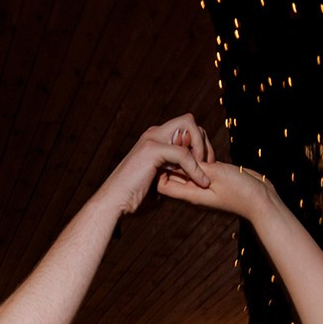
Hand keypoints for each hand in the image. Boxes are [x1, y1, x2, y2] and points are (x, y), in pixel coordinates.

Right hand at [100, 116, 214, 217]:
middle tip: (208, 165)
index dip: (200, 144)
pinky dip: (195, 168)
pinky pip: (183, 153)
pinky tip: (200, 181)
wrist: (114, 203)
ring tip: (205, 172)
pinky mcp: (152, 150)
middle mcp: (154, 134)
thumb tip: (191, 178)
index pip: (186, 127)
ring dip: (202, 149)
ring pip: (189, 126)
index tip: (206, 166)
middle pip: (189, 120)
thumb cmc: (134, 198)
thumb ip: (174, 173)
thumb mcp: (159, 182)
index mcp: (155, 139)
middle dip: (203, 141)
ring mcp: (152, 139)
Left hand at [153, 158, 279, 221]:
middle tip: (182, 143)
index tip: (169, 152)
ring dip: (188, 156)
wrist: (262, 200)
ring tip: (196, 146)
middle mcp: (194, 191)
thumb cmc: (240, 191)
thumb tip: (174, 157)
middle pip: (172, 176)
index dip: (161, 168)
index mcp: (191, 194)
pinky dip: (200, 158)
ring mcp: (204, 186)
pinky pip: (200, 168)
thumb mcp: (216, 174)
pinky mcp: (214, 180)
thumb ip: (195, 166)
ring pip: (186, 169)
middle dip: (174, 159)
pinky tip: (207, 151)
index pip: (162, 186)